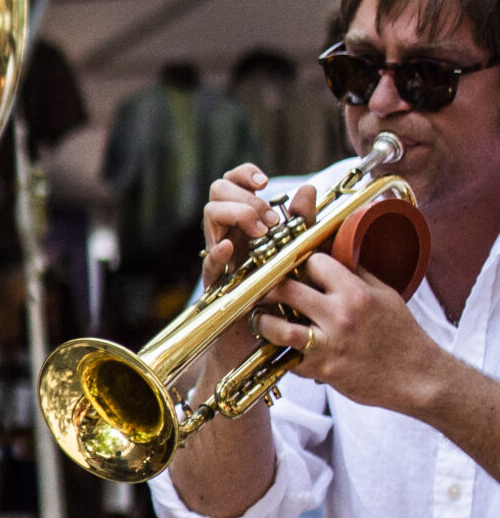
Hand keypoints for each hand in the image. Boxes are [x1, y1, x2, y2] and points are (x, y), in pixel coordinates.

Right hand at [199, 167, 306, 377]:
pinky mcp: (216, 285)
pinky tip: (231, 248)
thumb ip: (302, 224)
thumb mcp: (296, 254)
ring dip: (236, 213)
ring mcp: (220, 257)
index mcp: (246, 224)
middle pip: (217, 191)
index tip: (265, 182)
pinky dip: (218, 250)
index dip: (244, 174)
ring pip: (210, 214)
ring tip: (259, 231)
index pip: (233, 182)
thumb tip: (309, 189)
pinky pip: (208, 262)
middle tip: (268, 218)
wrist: (261, 344)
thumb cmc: (280, 298)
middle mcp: (228, 234)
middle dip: (245, 195)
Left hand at [255, 249, 435, 413]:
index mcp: (357, 293)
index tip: (295, 269)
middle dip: (267, 286)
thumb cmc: (402, 334)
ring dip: (262, 321)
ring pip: (276, 326)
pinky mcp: (323, 370)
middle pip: (285, 289)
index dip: (301, 263)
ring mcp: (329, 345)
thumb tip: (330, 250)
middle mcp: (341, 316)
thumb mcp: (385, 295)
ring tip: (261, 318)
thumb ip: (356, 273)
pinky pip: (287, 357)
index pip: (313, 262)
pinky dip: (278, 351)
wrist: (419, 378)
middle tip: (261, 289)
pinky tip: (277, 345)